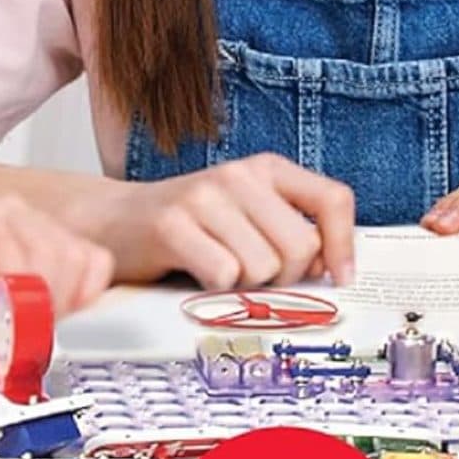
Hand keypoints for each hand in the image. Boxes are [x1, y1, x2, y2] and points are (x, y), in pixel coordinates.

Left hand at [0, 194, 114, 323]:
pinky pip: (96, 260)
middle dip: (40, 304)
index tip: (8, 334)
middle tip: (23, 342)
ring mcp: (42, 219)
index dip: (14, 295)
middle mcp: (11, 209)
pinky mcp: (66, 236)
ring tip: (35, 330)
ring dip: (63, 302)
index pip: (9, 248)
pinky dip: (88, 291)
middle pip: (48, 251)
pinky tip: (62, 312)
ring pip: (75, 256)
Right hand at [81, 154, 356, 289]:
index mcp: (267, 168)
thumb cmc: (192, 226)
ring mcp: (205, 196)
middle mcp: (239, 174)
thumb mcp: (249, 214)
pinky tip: (196, 273)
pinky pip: (223, 275)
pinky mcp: (172, 224)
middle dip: (284, 278)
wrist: (114, 221)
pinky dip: (214, 289)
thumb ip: (291, 230)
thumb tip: (335, 268)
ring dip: (245, 286)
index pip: (332, 198)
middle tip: (254, 277)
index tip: (339, 278)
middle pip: (301, 247)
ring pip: (264, 267)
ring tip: (219, 270)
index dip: (343, 244)